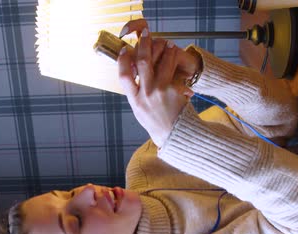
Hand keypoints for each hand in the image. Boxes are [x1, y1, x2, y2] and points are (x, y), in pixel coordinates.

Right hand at [117, 23, 190, 146]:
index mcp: (134, 100)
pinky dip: (172, 60)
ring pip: (160, 63)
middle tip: (146, 35)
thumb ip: (134, 92)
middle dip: (144, 45)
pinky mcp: (173, 90)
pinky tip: (174, 54)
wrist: (173, 132)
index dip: (123, 60)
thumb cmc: (154, 120)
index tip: (125, 49)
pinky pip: (172, 71)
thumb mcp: (138, 108)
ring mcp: (160, 91)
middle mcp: (146, 94)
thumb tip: (131, 72)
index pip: (124, 75)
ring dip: (163, 50)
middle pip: (142, 63)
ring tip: (166, 43)